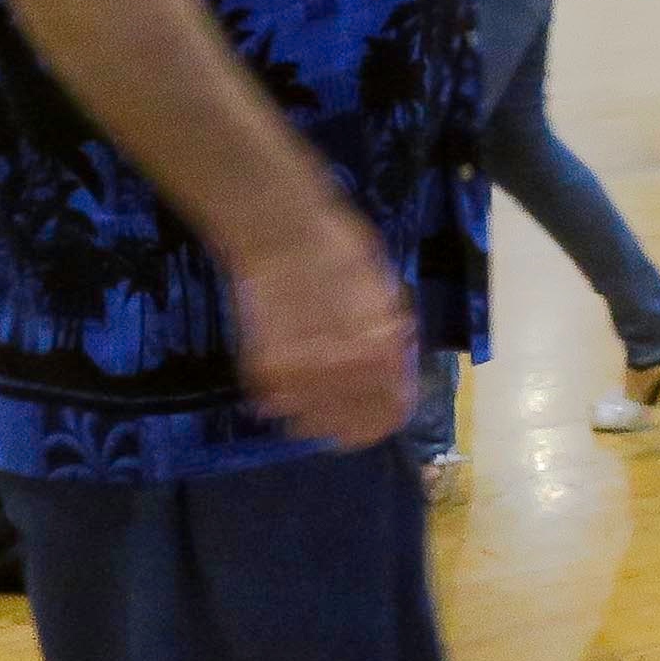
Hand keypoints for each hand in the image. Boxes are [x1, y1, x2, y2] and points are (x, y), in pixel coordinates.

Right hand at [224, 211, 418, 449]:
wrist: (282, 232)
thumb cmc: (340, 251)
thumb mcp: (384, 292)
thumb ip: (390, 337)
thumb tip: (393, 365)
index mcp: (385, 352)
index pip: (393, 412)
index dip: (386, 417)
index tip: (377, 413)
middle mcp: (349, 372)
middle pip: (353, 428)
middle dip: (351, 422)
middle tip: (339, 406)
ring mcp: (304, 375)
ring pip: (312, 425)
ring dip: (314, 413)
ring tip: (309, 388)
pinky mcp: (266, 370)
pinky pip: (277, 403)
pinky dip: (281, 396)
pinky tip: (286, 372)